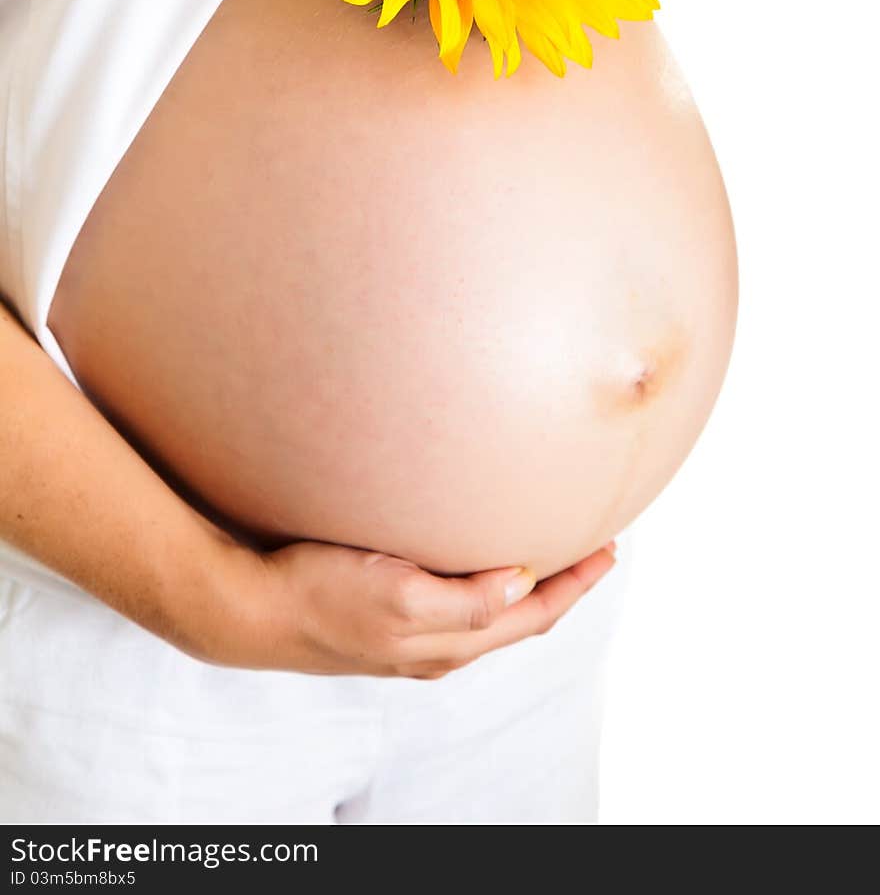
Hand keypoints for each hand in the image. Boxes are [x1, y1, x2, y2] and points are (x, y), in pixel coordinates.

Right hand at [199, 537, 616, 678]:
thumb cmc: (320, 594)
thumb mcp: (399, 596)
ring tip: (549, 549)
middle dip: (563, 585)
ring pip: (492, 616)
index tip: (611, 546)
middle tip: (595, 543)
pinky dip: (488, 585)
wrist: (250, 610)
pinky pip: (460, 608)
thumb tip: (522, 582)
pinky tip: (479, 559)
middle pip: (521, 619)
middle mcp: (439, 650)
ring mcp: (412, 641)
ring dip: (528, 586)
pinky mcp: (388, 622)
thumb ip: (466, 600)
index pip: (535, 615)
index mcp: (449, 645)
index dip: (577, 584)